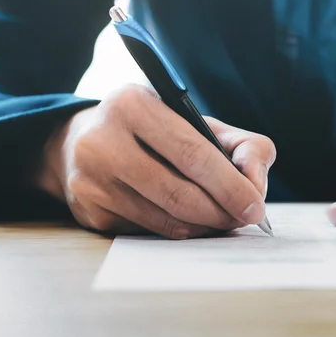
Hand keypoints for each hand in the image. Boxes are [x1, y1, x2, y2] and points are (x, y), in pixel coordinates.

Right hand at [35, 84, 275, 238]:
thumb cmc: (153, 132)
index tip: (255, 206)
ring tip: (223, 220)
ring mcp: (91, 179)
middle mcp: (103, 140)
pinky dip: (179, 231)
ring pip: (166, 219)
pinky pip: (149, 232)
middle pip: (179, 193)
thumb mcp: (196, 121)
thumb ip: (241, 145)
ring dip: (204, 226)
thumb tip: (255, 185)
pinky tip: (190, 221)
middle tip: (244, 219)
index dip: (230, 185)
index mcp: (133, 104)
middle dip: (221, 212)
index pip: (193, 153)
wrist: (79, 142)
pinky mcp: (90, 211)